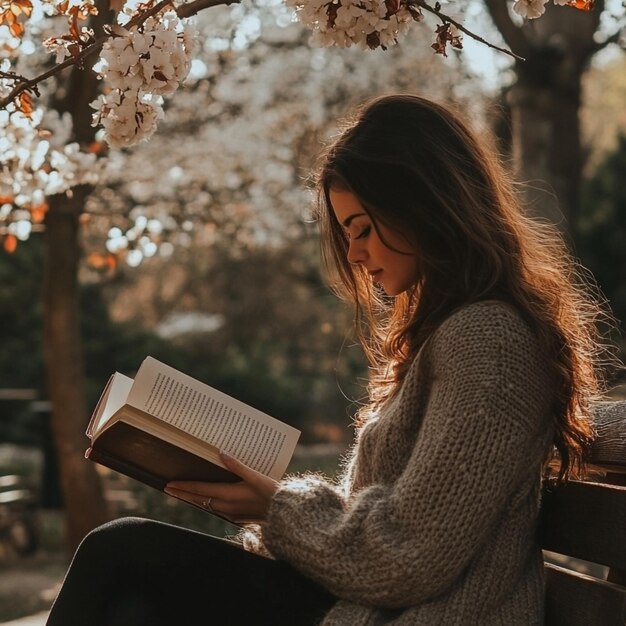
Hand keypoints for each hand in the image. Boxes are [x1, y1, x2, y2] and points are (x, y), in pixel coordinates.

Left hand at [164, 452, 278, 524]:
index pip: (200, 490)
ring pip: (206, 505)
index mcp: (228, 494)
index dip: (184, 486)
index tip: (170, 484)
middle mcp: (226, 506)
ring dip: (194, 499)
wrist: (283, 514)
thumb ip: (237, 465)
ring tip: (183, 493)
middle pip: (199, 499)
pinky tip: (206, 501)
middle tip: (168, 488)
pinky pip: (216, 510)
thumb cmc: (271, 492)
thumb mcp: (255, 476)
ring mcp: (231, 513)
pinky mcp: (237, 516)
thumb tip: (221, 453)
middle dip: (183, 493)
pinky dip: (206, 504)